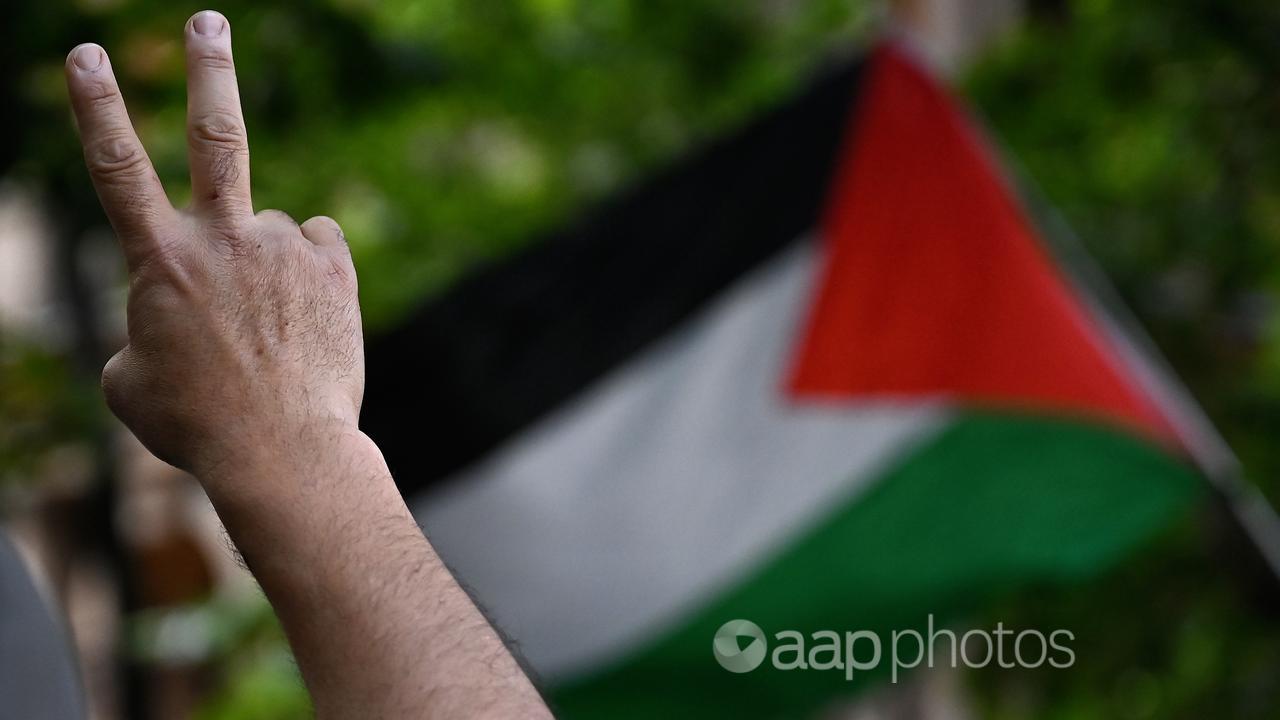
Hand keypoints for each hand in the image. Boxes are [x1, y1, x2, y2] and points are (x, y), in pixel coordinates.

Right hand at [65, 11, 362, 486]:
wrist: (284, 451)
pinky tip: (305, 317)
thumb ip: (142, 328)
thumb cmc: (198, 424)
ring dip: (264, 269)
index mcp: (160, 261)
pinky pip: (314, 246)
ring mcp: (285, 248)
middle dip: (208, 70)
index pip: (116, 168)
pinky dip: (306, 273)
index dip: (97, 107)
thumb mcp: (132, 382)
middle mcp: (224, 240)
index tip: (87, 54)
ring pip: (268, 230)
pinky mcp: (334, 265)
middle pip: (215, 135)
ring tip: (271, 330)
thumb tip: (169, 312)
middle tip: (210, 21)